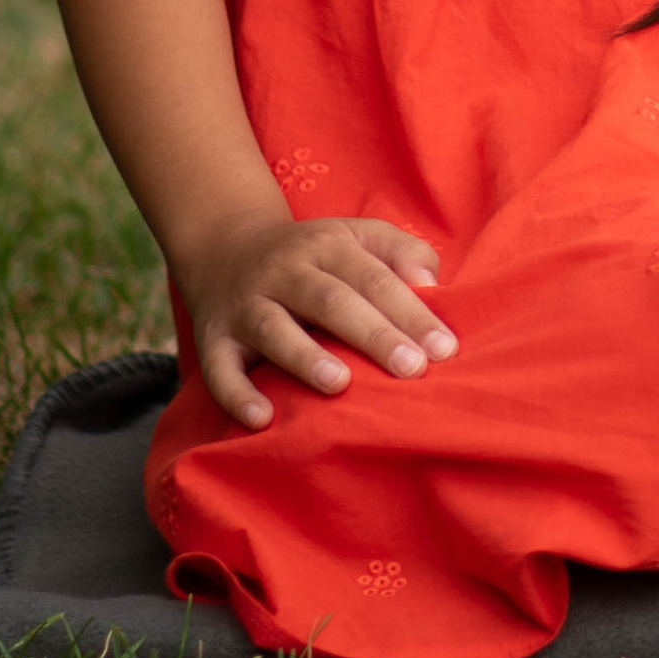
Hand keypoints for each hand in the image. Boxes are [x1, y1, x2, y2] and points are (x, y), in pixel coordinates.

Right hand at [179, 210, 456, 428]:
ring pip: (273, 328)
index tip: (444, 349)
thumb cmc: (315, 255)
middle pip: (331, 301)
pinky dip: (237, 394)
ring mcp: (246, 304)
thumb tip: (432, 286)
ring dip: (305, 357)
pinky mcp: (213, 338)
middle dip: (373, 335)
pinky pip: (219, 368)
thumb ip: (402, 253)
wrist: (225, 246)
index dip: (410, 312)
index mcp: (327, 245)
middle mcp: (284, 271)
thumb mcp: (357, 237)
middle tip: (412, 369)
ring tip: (340, 385)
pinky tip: (263, 419)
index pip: (374, 278)